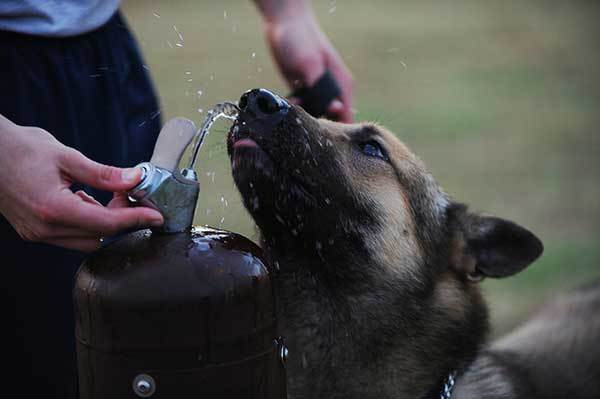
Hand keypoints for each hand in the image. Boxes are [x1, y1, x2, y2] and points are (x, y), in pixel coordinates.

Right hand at [0, 115, 163, 251]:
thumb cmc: (20, 149)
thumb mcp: (66, 156)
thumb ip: (103, 173)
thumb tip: (135, 178)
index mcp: (53, 209)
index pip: (107, 223)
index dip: (136, 219)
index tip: (157, 215)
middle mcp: (44, 228)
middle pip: (100, 235)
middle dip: (122, 219)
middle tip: (132, 195)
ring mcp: (37, 233)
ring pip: (86, 240)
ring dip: (105, 222)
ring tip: (110, 195)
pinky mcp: (34, 231)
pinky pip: (71, 235)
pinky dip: (87, 221)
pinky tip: (87, 199)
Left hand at [264, 8, 353, 121]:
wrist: (283, 23)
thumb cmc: (300, 40)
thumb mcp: (310, 64)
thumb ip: (321, 88)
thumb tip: (334, 109)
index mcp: (342, 85)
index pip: (347, 116)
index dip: (338, 129)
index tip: (322, 133)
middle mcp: (332, 90)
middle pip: (331, 119)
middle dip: (318, 123)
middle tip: (303, 119)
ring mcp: (318, 91)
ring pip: (315, 114)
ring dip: (304, 115)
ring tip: (294, 105)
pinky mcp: (303, 89)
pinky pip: (302, 107)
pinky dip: (295, 109)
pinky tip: (288, 101)